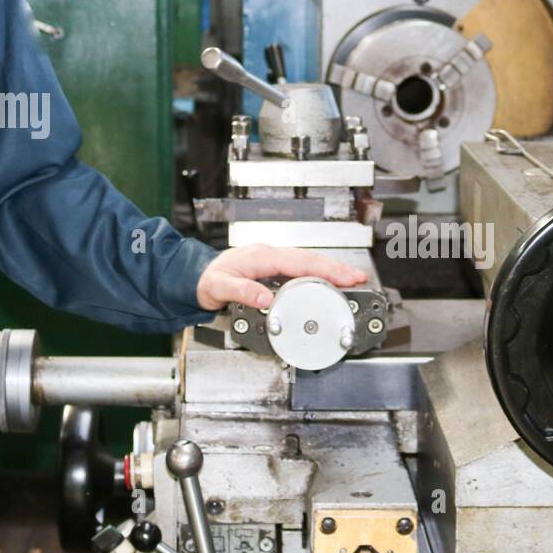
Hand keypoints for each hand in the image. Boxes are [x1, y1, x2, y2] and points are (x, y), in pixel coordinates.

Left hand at [196, 244, 367, 310]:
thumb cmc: (204, 281)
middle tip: (360, 279)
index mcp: (261, 257)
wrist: (192, 278)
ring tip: (351, 280)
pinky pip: (300, 268)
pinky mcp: (272, 268)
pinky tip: (328, 281)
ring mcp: (272, 260)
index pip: (301, 262)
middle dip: (337, 269)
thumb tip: (266, 298)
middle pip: (311, 260)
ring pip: (308, 263)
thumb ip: (242, 291)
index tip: (347, 277)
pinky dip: (318, 274)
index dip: (327, 270)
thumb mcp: (218, 287)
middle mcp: (269, 255)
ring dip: (331, 271)